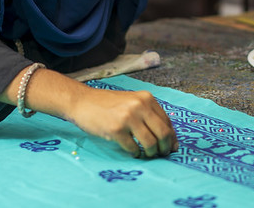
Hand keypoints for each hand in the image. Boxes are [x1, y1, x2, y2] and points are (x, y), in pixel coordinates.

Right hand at [1, 67, 177, 157]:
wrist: (82, 101)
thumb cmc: (108, 104)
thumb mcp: (132, 102)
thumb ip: (148, 114)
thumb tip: (169, 139)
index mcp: (146, 98)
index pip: (167, 122)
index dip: (172, 138)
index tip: (171, 147)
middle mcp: (139, 106)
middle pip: (163, 133)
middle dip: (164, 148)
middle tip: (161, 154)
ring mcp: (128, 117)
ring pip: (151, 143)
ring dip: (151, 153)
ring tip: (146, 154)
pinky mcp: (116, 129)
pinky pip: (133, 148)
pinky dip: (135, 153)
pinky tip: (132, 151)